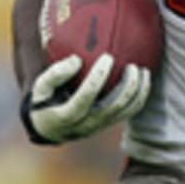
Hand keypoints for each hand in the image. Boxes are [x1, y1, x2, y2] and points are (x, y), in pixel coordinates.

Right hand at [20, 53, 150, 144]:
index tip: (108, 56)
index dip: (98, 77)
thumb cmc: (44, 100)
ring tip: (144, 71)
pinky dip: (140, 97)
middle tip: (132, 65)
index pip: (86, 96)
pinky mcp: (108, 124)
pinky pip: (129, 113)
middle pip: (113, 106)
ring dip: (139, 92)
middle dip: (127, 86)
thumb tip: (76, 60)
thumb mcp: (40, 88)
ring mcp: (100, 126)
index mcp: (67, 115)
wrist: (48, 127)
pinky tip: (143, 79)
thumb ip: (55, 74)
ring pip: (126, 112)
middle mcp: (86, 124)